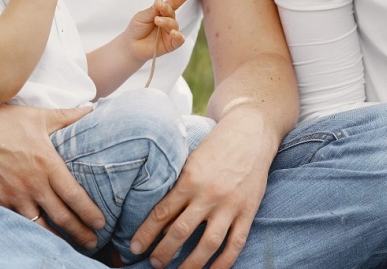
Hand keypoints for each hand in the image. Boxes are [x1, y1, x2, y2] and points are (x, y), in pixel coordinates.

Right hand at [0, 101, 104, 247]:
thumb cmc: (3, 122)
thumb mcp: (39, 116)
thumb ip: (68, 117)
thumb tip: (91, 109)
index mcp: (46, 164)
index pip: (73, 195)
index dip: (89, 212)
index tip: (101, 222)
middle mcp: (32, 184)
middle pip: (61, 216)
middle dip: (79, 232)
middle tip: (93, 242)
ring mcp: (14, 196)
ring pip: (40, 225)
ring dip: (58, 237)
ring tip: (71, 245)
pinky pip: (19, 223)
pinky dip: (33, 232)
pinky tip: (42, 238)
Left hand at [125, 0, 190, 62]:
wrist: (130, 45)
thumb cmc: (137, 28)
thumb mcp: (142, 16)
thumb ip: (152, 11)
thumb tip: (159, 2)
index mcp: (162, 13)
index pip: (172, 4)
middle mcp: (168, 22)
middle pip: (172, 14)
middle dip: (166, 9)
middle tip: (159, 7)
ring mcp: (170, 33)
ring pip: (174, 25)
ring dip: (167, 22)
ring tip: (157, 20)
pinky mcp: (171, 44)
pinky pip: (179, 40)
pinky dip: (178, 36)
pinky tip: (174, 33)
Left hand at [131, 113, 269, 268]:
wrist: (251, 131)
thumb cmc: (217, 144)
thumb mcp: (192, 158)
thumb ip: (179, 183)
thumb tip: (160, 213)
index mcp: (190, 178)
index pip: (162, 212)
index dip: (146, 233)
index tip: (135, 247)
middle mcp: (209, 194)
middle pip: (181, 231)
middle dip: (164, 252)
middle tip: (154, 263)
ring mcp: (230, 204)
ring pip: (208, 243)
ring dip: (191, 263)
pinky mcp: (248, 210)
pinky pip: (235, 243)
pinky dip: (224, 262)